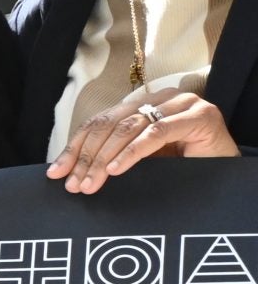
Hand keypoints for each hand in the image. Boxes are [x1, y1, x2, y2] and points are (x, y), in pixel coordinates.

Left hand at [49, 86, 239, 192]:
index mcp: (140, 105)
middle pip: (109, 125)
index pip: (99, 123)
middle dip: (87, 157)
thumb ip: (113, 157)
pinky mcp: (199, 116)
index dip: (75, 147)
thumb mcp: (140, 161)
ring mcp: (180, 104)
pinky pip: (157, 132)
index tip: (56, 173)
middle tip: (74, 184)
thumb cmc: (182, 165)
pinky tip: (117, 169)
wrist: (226, 171)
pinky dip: (133, 152)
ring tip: (91, 182)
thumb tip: (72, 174)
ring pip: (129, 128)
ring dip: (105, 158)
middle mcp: (158, 99)